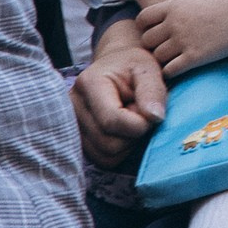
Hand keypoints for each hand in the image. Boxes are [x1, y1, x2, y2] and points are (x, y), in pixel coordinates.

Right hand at [73, 20, 167, 165]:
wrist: (116, 68)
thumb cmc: (132, 67)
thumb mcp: (147, 69)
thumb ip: (152, 91)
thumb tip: (155, 117)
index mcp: (89, 84)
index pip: (112, 120)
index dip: (139, 125)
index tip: (153, 114)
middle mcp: (73, 107)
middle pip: (109, 143)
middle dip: (135, 134)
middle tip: (142, 113)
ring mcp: (72, 127)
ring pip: (106, 156)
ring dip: (129, 143)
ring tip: (132, 119)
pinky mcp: (79, 142)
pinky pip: (104, 160)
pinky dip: (121, 150)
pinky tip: (125, 130)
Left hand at [137, 0, 227, 76]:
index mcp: (175, 6)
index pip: (143, 18)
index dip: (146, 28)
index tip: (158, 33)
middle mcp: (174, 23)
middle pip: (147, 40)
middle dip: (154, 46)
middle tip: (165, 50)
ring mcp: (183, 40)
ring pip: (157, 56)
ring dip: (164, 60)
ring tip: (173, 61)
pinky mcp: (194, 57)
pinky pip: (170, 70)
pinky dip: (172, 72)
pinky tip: (180, 70)